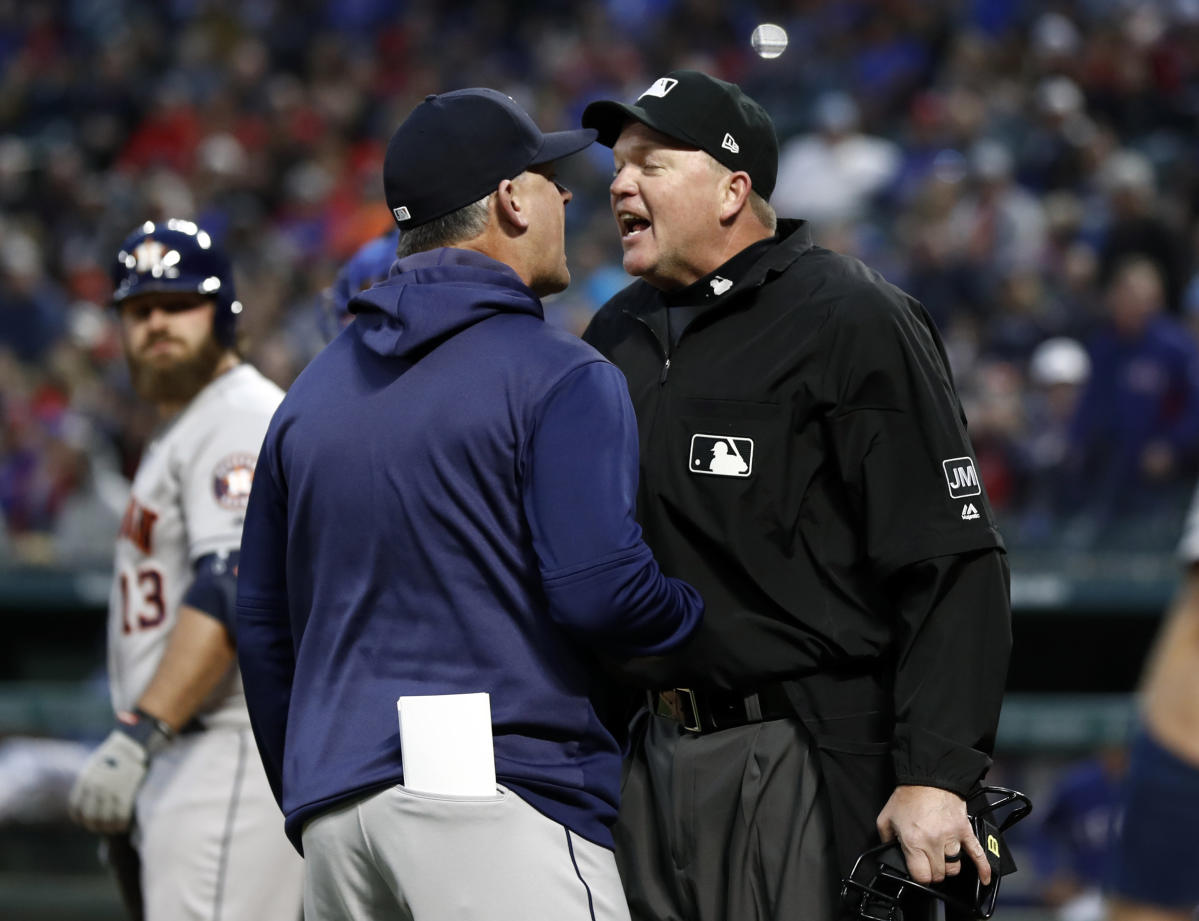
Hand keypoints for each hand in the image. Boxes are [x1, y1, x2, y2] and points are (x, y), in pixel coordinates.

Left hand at [68, 730, 148, 832]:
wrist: (140, 739)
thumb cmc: (121, 750)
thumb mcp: (100, 759)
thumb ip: (92, 776)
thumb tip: (89, 793)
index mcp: (86, 778)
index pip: (76, 808)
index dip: (81, 819)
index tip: (88, 822)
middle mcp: (95, 785)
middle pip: (90, 817)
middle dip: (96, 826)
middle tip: (103, 828)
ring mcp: (110, 790)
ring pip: (104, 820)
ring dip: (109, 828)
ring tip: (114, 829)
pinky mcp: (125, 794)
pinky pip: (120, 817)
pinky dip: (121, 825)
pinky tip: (124, 826)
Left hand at [876, 784, 990, 886]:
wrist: (929, 777)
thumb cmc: (909, 796)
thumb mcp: (886, 818)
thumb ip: (886, 839)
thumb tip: (889, 852)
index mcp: (914, 840)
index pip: (922, 876)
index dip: (918, 876)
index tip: (917, 871)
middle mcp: (934, 842)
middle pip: (939, 874)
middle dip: (932, 871)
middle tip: (927, 863)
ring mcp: (952, 837)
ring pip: (955, 867)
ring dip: (948, 865)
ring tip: (941, 857)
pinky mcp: (965, 831)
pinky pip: (978, 854)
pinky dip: (983, 868)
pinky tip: (984, 878)